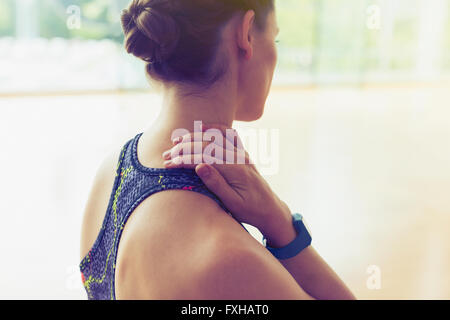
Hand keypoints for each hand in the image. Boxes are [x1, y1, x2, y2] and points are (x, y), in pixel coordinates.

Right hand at [161, 123, 294, 244]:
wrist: (270, 209)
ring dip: (194, 138)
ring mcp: (242, 153)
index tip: (169, 164)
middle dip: (184, 149)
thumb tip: (199, 166)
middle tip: (165, 156)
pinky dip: (213, 128)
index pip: (205, 158)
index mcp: (236, 170)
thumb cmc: (250, 210)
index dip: (184, 160)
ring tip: (175, 142)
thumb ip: (216, 184)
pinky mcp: (242, 153)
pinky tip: (200, 127)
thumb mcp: (233, 203)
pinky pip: (228, 134)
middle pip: (207, 145)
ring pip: (215, 137)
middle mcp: (239, 157)